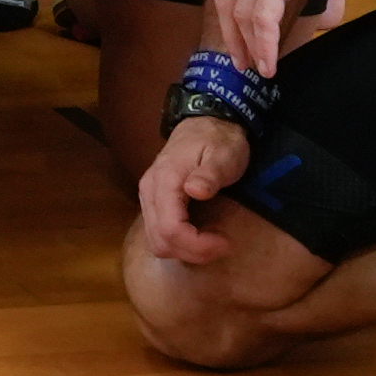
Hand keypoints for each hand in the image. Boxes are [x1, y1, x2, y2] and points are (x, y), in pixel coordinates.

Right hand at [130, 110, 254, 276]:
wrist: (205, 123)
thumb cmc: (218, 140)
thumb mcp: (223, 154)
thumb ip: (209, 173)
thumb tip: (195, 191)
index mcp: (165, 180)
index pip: (171, 229)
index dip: (198, 245)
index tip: (226, 242)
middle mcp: (149, 191)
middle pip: (160, 241)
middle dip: (193, 252)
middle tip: (223, 244)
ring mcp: (148, 197)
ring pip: (157, 242)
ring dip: (186, 250)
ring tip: (212, 240)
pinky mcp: (154, 202)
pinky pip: (159, 234)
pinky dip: (180, 243)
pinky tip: (201, 233)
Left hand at [198, 0, 354, 76]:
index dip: (229, 14)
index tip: (236, 35)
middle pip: (227, 3)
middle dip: (233, 36)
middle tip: (242, 61)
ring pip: (242, 16)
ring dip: (250, 47)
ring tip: (260, 68)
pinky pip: (262, 19)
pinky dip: (264, 45)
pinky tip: (270, 61)